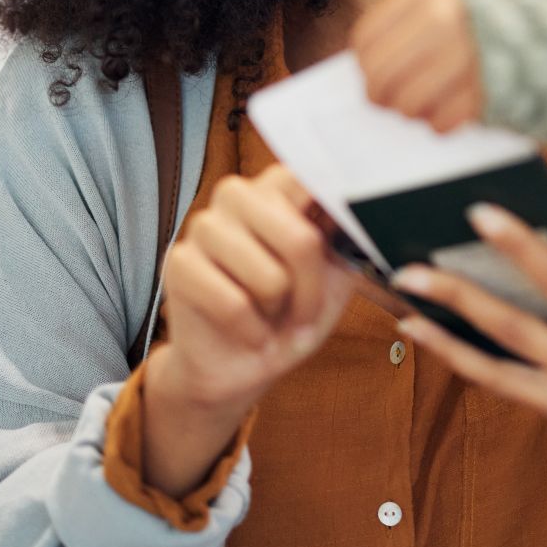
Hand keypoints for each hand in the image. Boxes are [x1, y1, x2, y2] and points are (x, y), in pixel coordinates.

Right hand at [142, 165, 353, 493]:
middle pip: (299, 238)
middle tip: (304, 308)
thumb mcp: (335, 274)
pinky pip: (232, 303)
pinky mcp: (178, 263)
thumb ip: (349, 236)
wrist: (242, 364)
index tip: (337, 256)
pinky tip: (249, 333)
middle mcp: (237, 195)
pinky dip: (252, 331)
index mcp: (277, 189)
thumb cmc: (292, 313)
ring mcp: (203, 226)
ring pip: (269, 276)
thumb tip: (368, 209)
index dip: (332, 227)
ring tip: (269, 315)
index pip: (311, 182)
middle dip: (311, 288)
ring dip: (279, 312)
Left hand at [352, 0, 485, 131]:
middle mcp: (442, 20)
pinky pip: (442, 120)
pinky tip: (451, 115)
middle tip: (392, 103)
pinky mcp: (487, 88)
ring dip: (412, 112)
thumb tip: (369, 66)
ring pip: (408, 102)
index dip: (365, 66)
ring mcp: (466, 54)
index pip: (367, 40)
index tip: (374, 75)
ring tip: (427, 107)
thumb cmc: (500, 9)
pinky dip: (441, 124)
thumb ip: (415, 21)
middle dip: (381, 97)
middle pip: (381, 75)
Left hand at [393, 204, 546, 498]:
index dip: (519, 246)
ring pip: (502, 376)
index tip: (480, 214)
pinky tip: (456, 344)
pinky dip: (485, 368)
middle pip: (514, 332)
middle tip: (410, 270)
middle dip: (458, 300)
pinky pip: (522, 393)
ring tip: (409, 317)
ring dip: (451, 347)